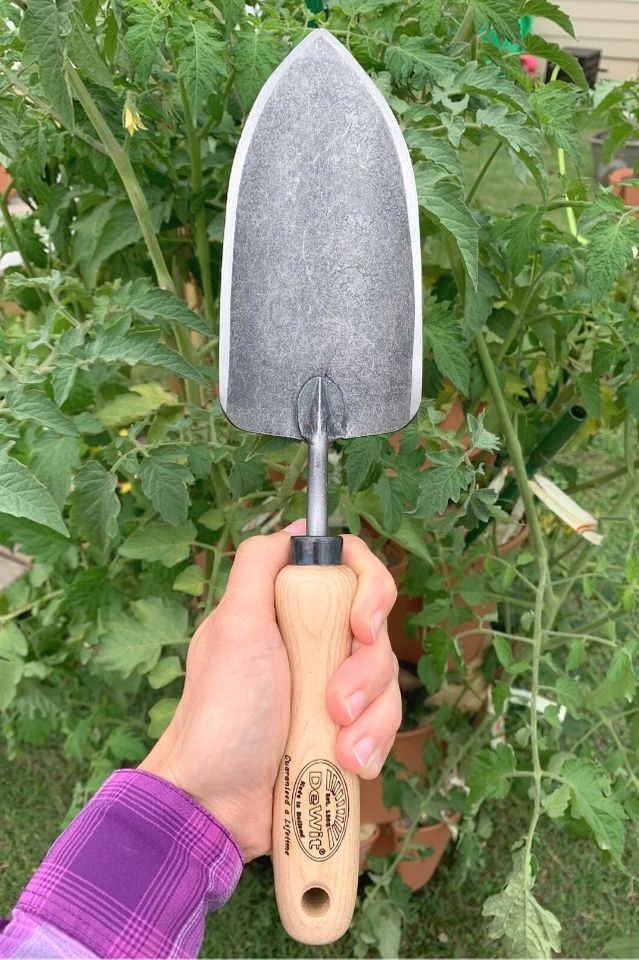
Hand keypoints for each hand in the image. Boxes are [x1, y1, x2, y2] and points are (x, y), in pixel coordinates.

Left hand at [139, 520, 400, 861]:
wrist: (216, 804)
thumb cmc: (220, 713)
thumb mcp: (233, 625)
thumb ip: (259, 565)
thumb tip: (299, 526)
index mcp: (287, 608)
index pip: (351, 570)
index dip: (370, 588)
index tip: (359, 624)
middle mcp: (312, 641)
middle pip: (376, 628)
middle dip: (366, 670)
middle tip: (334, 701)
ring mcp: (330, 688)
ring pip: (387, 680)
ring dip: (370, 716)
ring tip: (338, 745)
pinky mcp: (344, 731)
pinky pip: (385, 725)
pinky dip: (372, 745)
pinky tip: (348, 762)